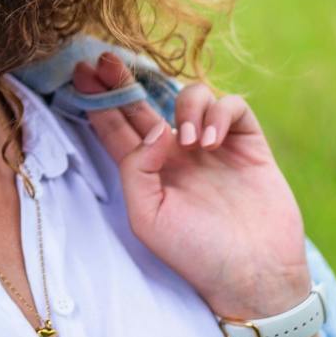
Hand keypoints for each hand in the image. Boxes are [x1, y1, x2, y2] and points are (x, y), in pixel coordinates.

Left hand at [72, 52, 309, 320]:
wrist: (254, 276)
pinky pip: (232, 107)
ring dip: (185, 107)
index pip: (117, 127)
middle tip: (105, 60)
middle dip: (124, 79)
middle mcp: (177, 154)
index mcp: (149, 171)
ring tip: (189, 141)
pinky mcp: (248, 145)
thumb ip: (136, 169)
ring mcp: (214, 146)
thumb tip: (154, 129)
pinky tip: (212, 140)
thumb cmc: (196, 254)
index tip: (81, 74)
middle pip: (145, 104)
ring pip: (191, 97)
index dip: (99, 101)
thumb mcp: (147, 217)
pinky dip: (219, 113)